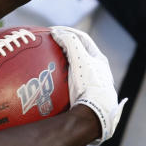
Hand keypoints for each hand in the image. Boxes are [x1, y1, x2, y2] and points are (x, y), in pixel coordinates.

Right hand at [50, 26, 125, 143]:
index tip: (52, 30)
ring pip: (73, 71)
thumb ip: (70, 42)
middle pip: (78, 54)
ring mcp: (91, 86)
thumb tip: (56, 32)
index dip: (67, 31)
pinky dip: (57, 82)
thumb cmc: (89, 85)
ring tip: (45, 65)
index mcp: (99, 60)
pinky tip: (47, 85)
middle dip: (63, 48)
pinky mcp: (84, 99)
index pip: (82, 39)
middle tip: (48, 46)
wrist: (95, 115)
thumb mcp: (80, 59)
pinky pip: (67, 86)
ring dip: (60, 66)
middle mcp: (97, 72)